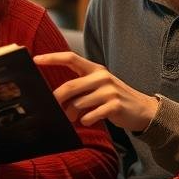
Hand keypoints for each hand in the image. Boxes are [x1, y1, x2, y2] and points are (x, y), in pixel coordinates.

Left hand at [35, 52, 159, 131]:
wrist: (143, 110)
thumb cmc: (113, 99)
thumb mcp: (98, 87)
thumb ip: (80, 87)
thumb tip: (56, 97)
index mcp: (95, 69)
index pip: (71, 58)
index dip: (52, 58)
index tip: (35, 59)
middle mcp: (102, 77)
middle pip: (70, 86)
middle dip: (57, 98)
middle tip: (51, 107)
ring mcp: (110, 90)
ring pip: (79, 103)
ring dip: (71, 114)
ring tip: (73, 118)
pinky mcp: (115, 105)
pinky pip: (90, 115)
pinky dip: (85, 120)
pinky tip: (87, 121)